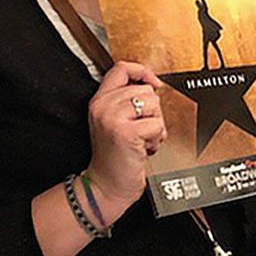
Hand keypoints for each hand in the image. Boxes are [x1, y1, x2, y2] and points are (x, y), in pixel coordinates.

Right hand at [87, 61, 166, 211]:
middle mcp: (102, 106)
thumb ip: (127, 101)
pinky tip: (144, 148)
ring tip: (142, 139)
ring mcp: (112, 118)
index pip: (121, 68)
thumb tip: (153, 85)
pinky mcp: (125, 132)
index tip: (154, 84)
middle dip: (152, 112)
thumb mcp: (115, 122)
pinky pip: (157, 124)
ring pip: (154, 104)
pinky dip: (156, 138)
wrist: (106, 186)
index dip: (142, 71)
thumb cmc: (116, 156)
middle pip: (145, 89)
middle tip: (141, 131)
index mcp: (99, 100)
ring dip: (155, 125)